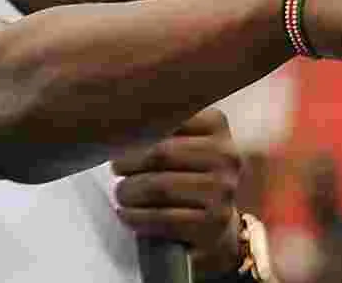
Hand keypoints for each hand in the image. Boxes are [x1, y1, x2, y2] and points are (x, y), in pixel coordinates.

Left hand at [113, 109, 242, 277]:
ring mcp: (223, 190)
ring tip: (121, 193)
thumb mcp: (182, 138)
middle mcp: (225, 155)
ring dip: (130, 192)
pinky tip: (127, 214)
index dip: (137, 129)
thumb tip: (116, 121)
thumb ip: (156, 125)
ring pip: (161, 188)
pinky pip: (165, 218)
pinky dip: (138, 217)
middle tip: (116, 167)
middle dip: (129, 162)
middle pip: (162, 153)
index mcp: (216, 125)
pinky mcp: (214, 223)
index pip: (168, 118)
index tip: (117, 137)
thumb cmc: (188, 170)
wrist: (216, 214)